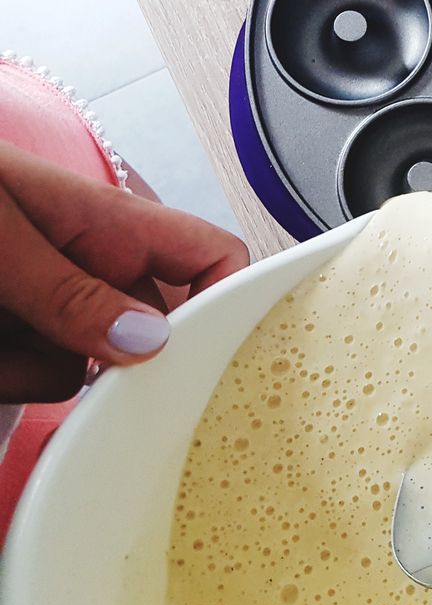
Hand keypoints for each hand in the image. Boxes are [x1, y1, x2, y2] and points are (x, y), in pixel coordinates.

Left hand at [0, 142, 248, 403]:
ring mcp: (48, 305)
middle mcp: (90, 266)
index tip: (215, 361)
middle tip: (57, 356)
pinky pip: (33, 380)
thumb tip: (145, 340)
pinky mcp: (9, 337)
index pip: (213, 258)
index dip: (234, 302)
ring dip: (28, 368)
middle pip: (150, 333)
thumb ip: (66, 287)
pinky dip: (0, 374)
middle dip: (109, 361)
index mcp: (110, 224)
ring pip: (83, 369)